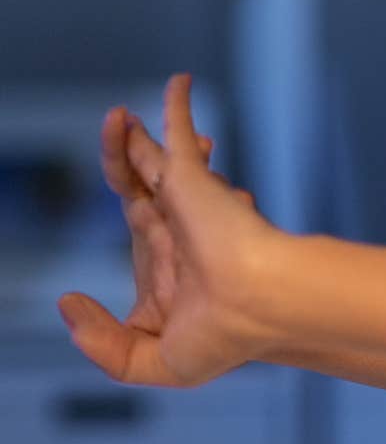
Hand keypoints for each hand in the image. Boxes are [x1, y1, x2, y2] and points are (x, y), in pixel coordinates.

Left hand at [58, 73, 291, 387]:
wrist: (260, 307)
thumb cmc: (224, 337)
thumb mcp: (149, 361)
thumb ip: (102, 345)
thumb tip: (67, 302)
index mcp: (171, 268)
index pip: (146, 233)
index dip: (141, 223)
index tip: (139, 220)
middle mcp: (179, 231)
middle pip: (142, 189)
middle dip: (134, 169)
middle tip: (125, 145)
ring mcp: (188, 202)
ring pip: (151, 159)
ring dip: (137, 139)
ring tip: (119, 118)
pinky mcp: (193, 178)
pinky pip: (176, 132)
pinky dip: (176, 105)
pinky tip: (177, 82)